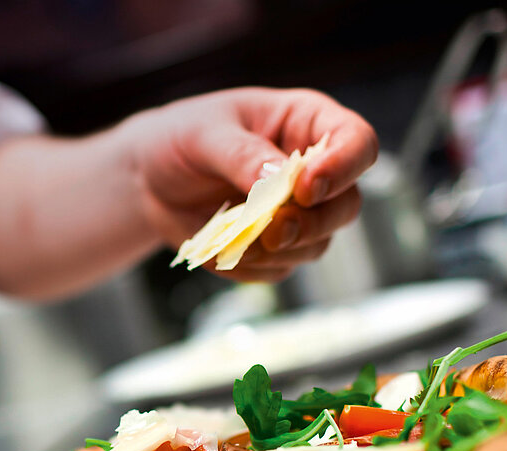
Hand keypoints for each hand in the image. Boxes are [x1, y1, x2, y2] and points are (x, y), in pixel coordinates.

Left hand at [123, 87, 377, 280]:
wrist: (149, 179)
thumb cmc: (181, 139)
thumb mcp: (204, 135)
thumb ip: (242, 156)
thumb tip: (278, 180)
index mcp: (307, 125)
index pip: (357, 144)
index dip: (342, 169)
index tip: (304, 188)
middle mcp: (312, 172)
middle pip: (347, 206)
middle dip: (313, 224)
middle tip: (271, 230)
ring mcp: (296, 215)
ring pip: (316, 245)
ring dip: (279, 252)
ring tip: (233, 241)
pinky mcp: (272, 249)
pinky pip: (277, 270)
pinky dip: (250, 267)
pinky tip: (219, 251)